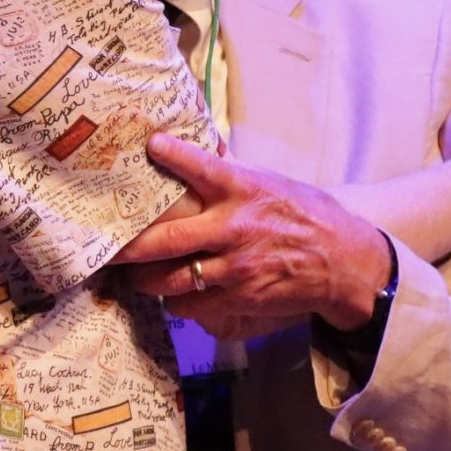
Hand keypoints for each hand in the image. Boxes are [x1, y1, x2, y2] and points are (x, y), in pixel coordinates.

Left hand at [113, 134, 390, 334]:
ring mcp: (235, 268)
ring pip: (172, 279)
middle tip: (107, 246)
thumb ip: (233, 173)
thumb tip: (203, 149)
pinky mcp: (240, 298)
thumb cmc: (305, 214)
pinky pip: (194, 305)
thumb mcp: (271, 183)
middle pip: (168, 239)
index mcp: (244, 190)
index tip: (151, 145)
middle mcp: (234, 228)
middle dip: (131, 246)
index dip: (174, 155)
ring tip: (132, 276)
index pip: (203, 167)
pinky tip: (173, 296)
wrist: (344, 262)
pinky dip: (179, 302)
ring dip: (146, 280)